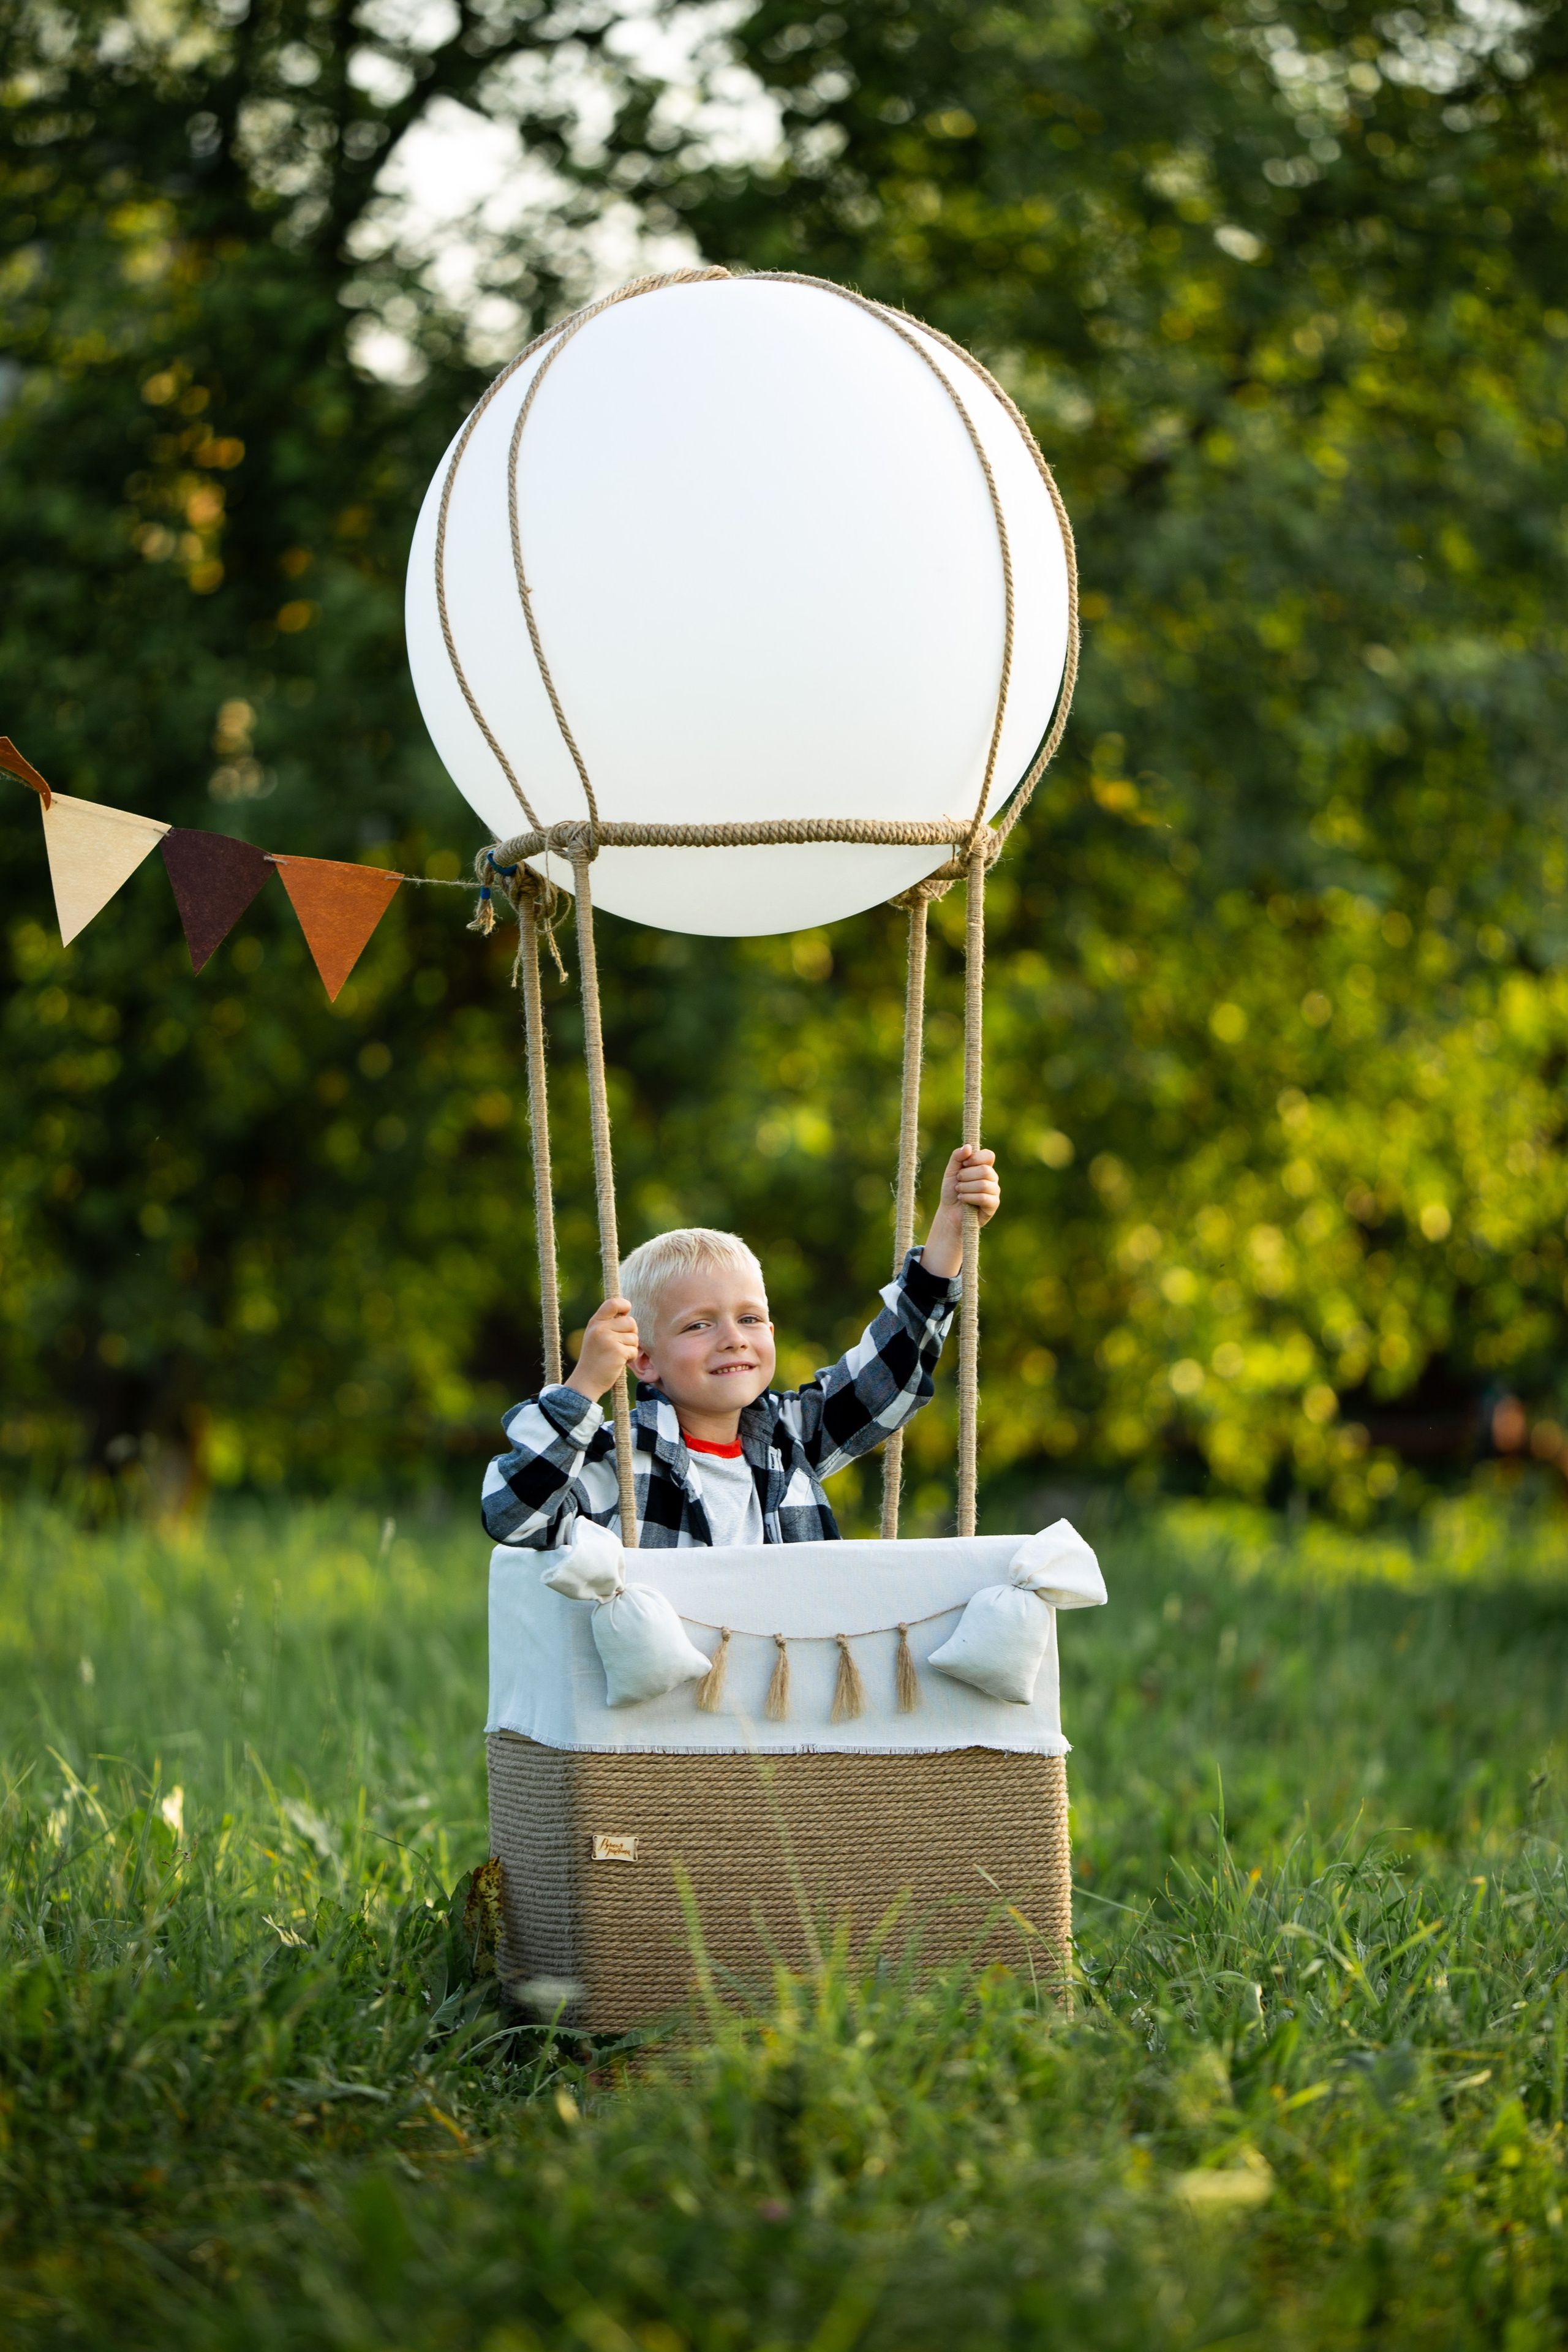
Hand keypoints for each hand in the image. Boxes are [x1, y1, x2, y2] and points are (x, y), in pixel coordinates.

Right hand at [564, 1296, 638, 1402]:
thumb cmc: (594, 1359)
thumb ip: (608, 1324)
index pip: (613, 1303)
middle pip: (631, 1322)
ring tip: (617, 1355)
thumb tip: (628, 1313)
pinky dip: (631, 1358)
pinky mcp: (617, 1352)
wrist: (586, 1381)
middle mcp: (600, 1328)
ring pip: (634, 1337)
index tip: (626, 1313)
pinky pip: (634, 1350)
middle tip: (621, 1345)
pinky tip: (619, 1363)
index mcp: (595, 1322)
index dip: (624, 1305)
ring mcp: (608, 1339)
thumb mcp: (596, 1336)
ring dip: (631, 1348)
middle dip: (631, 1334)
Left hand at [921, 1145, 1000, 1280]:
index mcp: (984, 1167)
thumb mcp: (951, 1171)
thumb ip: (957, 1157)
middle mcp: (992, 1178)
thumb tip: (968, 1147)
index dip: (975, 1159)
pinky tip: (963, 1200)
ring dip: (965, 1187)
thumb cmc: (951, 1191)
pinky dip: (969, 1197)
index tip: (963, 1165)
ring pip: (983, 1184)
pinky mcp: (993, 1205)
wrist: (949, 1213)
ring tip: (959, 1191)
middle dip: (966, 1176)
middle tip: (958, 1182)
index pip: (989, 1155)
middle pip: (985, 1170)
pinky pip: (984, 1197)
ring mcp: (994, 1191)